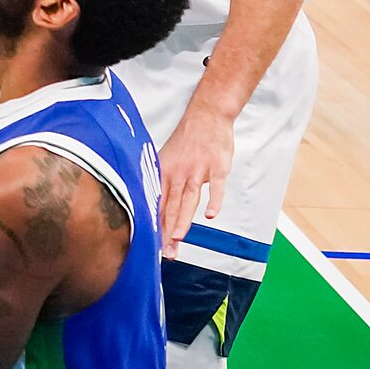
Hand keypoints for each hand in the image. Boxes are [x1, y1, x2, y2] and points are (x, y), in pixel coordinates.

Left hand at [154, 98, 236, 252]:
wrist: (207, 116)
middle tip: (166, 252)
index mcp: (165, 172)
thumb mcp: (168, 158)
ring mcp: (198, 170)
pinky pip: (215, 187)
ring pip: (188, 199)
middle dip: (167, 231)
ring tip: (177, 238)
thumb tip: (156, 206)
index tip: (153, 246)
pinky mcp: (216, 167)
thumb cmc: (188, 141)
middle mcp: (178, 172)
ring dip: (183, 219)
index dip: (156, 226)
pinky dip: (214, 201)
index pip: (158, 204)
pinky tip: (211, 216)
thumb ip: (164, 182)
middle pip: (172, 206)